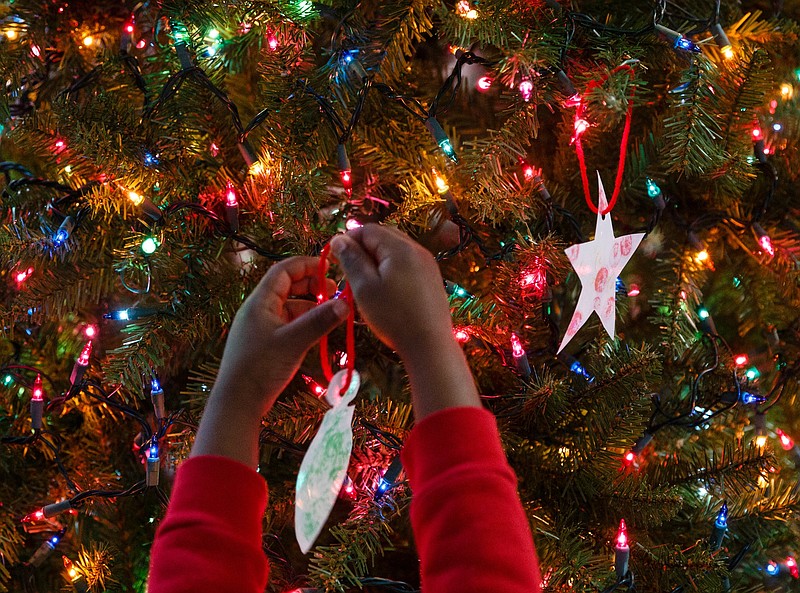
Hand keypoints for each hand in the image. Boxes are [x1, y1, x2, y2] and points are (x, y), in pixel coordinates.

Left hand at [213, 256, 348, 414]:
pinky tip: (319, 329)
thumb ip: (319, 321)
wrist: (238, 402)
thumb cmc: (260, 367)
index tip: (330, 268)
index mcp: (260, 301)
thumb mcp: (293, 342)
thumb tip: (344, 304)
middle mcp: (259, 309)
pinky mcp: (266, 342)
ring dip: (311, 305)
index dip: (306, 265)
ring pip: (290, 306)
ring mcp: (262, 326)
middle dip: (312, 285)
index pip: (283, 270)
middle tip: (335, 292)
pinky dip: (305, 321)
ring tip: (332, 312)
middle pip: (287, 286)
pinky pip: (288, 322)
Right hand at [330, 224, 452, 359]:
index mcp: (400, 247)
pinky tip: (386, 290)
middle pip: (384, 236)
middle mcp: (417, 249)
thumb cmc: (393, 316)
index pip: (368, 229)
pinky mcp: (432, 279)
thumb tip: (339, 239)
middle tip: (349, 271)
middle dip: (363, 248)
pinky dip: (392, 269)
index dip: (348, 239)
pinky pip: (407, 264)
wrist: (430, 345)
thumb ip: (351, 259)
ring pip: (396, 250)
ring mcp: (428, 264)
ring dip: (377, 259)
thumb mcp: (364, 287)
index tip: (335, 258)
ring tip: (365, 282)